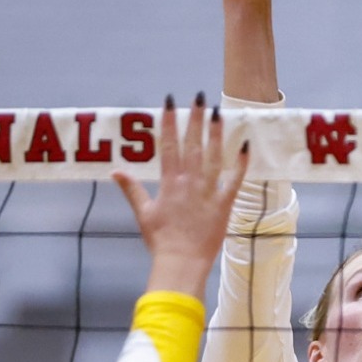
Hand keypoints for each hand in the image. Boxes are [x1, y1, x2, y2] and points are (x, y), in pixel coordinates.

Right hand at [111, 94, 247, 295]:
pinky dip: (240, 163)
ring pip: (212, 157)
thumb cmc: (161, 241)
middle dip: (195, 119)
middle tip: (199, 97)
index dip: (170, 123)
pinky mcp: (224, 205)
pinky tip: (245, 145)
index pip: (168, 145)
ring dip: (216, 134)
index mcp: (168, 183)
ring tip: (219, 112)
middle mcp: (188, 183)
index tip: (170, 102)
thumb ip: (132, 189)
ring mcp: (207, 193)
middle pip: (192, 145)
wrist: (181, 263)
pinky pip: (233, 181)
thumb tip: (115, 171)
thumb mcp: (143, 213)